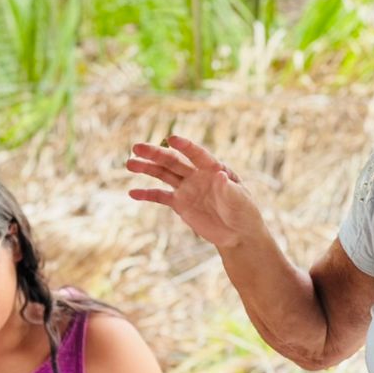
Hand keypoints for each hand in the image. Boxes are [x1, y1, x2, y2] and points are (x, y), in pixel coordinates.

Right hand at [126, 134, 262, 249]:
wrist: (237, 233)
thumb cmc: (243, 212)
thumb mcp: (240, 200)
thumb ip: (228, 188)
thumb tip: (219, 174)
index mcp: (213, 168)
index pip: (197, 154)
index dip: (185, 146)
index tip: (171, 139)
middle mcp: (197, 174)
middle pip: (173, 161)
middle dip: (155, 154)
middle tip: (137, 147)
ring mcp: (186, 188)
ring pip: (163, 174)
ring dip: (147, 168)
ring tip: (129, 163)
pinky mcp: (179, 203)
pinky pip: (161, 197)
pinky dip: (147, 194)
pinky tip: (132, 192)